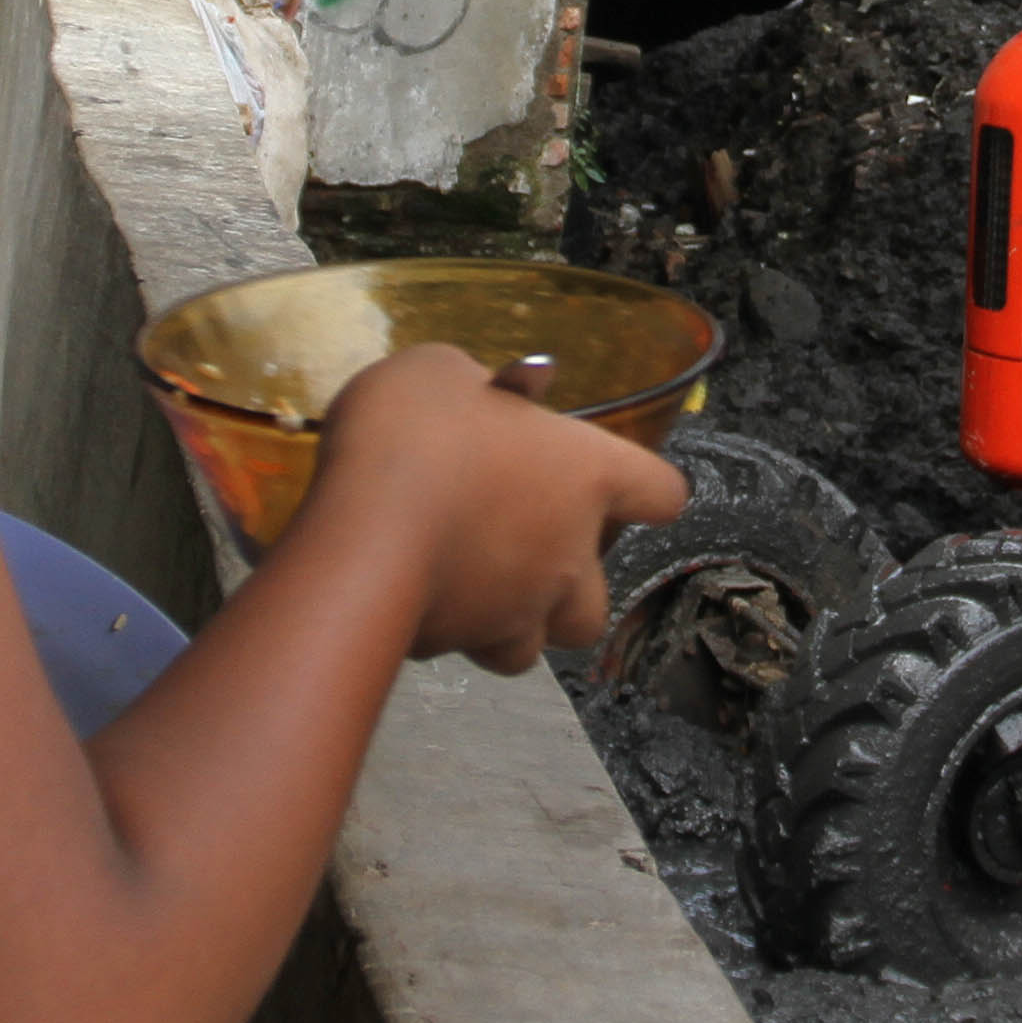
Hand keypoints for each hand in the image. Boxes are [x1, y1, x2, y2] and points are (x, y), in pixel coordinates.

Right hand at [309, 344, 689, 673]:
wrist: (360, 527)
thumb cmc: (414, 435)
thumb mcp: (441, 374)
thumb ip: (480, 390)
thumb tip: (488, 397)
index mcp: (586, 473)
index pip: (661, 492)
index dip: (647, 492)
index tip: (625, 489)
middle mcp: (569, 554)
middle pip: (599, 603)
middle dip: (568, 592)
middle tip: (524, 554)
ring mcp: (520, 610)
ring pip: (534, 645)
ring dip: (512, 624)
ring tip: (469, 587)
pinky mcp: (463, 647)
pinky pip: (466, 649)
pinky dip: (451, 633)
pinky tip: (417, 596)